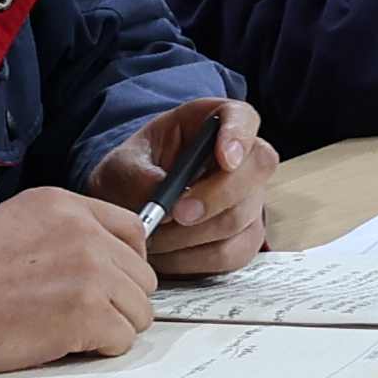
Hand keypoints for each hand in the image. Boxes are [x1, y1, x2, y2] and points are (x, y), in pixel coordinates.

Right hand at [0, 186, 162, 373]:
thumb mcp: (14, 224)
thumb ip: (63, 232)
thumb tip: (104, 257)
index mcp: (64, 205)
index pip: (133, 230)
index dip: (127, 262)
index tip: (112, 281)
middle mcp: (84, 232)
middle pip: (142, 275)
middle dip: (120, 300)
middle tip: (83, 314)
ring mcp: (90, 273)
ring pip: (139, 310)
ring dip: (112, 326)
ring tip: (71, 330)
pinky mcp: (87, 314)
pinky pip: (122, 338)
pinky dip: (100, 348)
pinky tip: (66, 343)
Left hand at [85, 97, 273, 275]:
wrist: (128, 209)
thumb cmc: (129, 176)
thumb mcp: (121, 166)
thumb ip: (138, 177)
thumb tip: (164, 201)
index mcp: (211, 124)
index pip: (243, 117)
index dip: (240, 135)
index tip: (224, 158)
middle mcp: (240, 159)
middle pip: (256, 168)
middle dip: (216, 195)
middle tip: (177, 213)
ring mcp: (248, 200)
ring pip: (240, 217)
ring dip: (192, 235)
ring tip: (155, 236)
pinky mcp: (244, 238)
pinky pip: (231, 253)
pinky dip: (194, 259)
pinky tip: (169, 254)